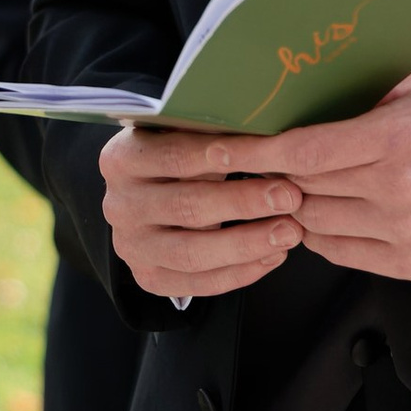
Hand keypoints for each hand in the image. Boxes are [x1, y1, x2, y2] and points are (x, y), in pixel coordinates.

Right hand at [101, 121, 305, 298]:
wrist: (148, 196)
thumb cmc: (179, 156)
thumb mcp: (184, 135)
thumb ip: (213, 133)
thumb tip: (268, 127)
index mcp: (122, 159)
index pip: (176, 156)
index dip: (227, 155)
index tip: (273, 153)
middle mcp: (119, 205)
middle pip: (187, 206)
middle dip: (244, 203)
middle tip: (290, 197)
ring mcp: (131, 246)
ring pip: (193, 252)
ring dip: (247, 244)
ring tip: (290, 232)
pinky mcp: (149, 278)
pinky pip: (199, 283)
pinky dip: (241, 272)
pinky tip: (274, 256)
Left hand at [267, 70, 410, 281]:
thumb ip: (363, 83)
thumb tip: (301, 79)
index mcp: (396, 138)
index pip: (304, 151)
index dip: (257, 152)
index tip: (224, 150)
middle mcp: (398, 188)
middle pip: (304, 188)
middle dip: (275, 176)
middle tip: (259, 165)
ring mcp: (404, 231)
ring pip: (316, 224)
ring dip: (298, 206)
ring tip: (298, 188)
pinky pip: (340, 252)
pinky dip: (323, 234)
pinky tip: (328, 213)